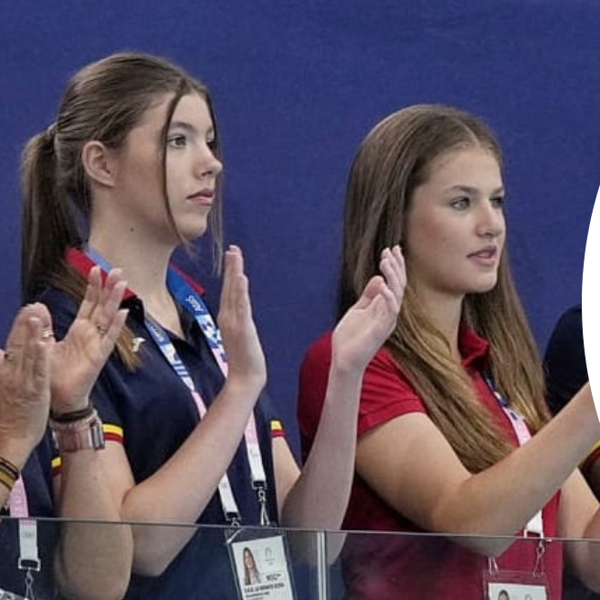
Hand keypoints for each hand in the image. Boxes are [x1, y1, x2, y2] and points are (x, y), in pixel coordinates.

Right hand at [0, 304, 52, 459]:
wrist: (7, 442)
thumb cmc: (7, 416)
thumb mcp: (3, 388)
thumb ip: (3, 367)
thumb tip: (2, 353)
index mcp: (5, 372)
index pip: (14, 344)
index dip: (21, 327)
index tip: (29, 309)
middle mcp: (11, 374)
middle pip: (19, 344)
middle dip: (26, 324)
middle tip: (33, 305)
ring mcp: (22, 382)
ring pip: (28, 353)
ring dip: (33, 333)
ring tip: (38, 315)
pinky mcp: (34, 392)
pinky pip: (38, 370)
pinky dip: (41, 355)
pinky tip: (45, 342)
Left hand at [50, 266, 127, 414]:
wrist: (60, 399)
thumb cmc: (54, 375)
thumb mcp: (43, 345)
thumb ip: (43, 326)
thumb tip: (37, 306)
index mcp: (79, 330)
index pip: (89, 303)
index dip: (93, 287)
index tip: (95, 268)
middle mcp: (91, 334)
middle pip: (102, 306)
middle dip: (109, 287)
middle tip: (117, 269)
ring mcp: (97, 344)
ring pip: (108, 317)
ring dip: (115, 300)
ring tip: (122, 283)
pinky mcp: (99, 356)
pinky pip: (109, 338)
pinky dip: (116, 325)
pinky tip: (123, 312)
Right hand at [217, 245, 266, 392]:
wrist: (244, 379)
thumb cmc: (244, 360)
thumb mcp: (240, 336)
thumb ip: (239, 322)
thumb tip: (239, 312)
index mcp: (227, 317)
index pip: (229, 290)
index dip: (230, 272)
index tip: (232, 254)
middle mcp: (228, 317)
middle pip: (229, 287)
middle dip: (232, 267)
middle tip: (233, 248)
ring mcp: (234, 322)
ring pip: (234, 293)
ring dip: (234, 273)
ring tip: (235, 255)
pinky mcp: (243, 328)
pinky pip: (241, 306)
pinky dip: (240, 292)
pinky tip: (241, 278)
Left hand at [332, 245, 405, 371]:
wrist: (344, 360)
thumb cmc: (350, 338)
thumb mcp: (358, 310)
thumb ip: (368, 296)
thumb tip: (378, 278)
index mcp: (384, 307)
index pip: (394, 283)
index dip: (395, 266)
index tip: (391, 249)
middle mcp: (389, 313)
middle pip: (399, 285)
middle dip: (396, 266)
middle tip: (391, 250)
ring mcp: (387, 321)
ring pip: (397, 294)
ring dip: (392, 276)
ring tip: (385, 261)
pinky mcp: (381, 330)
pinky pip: (390, 311)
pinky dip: (388, 297)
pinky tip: (383, 284)